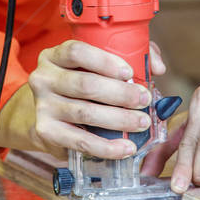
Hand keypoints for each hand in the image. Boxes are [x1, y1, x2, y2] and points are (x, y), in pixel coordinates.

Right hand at [0, 38, 166, 159]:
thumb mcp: (98, 64)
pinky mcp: (46, 131)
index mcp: (55, 55)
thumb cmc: (82, 83)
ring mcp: (42, 106)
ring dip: (118, 120)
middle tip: (145, 100)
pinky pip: (79, 141)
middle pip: (84, 84)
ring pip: (84, 112)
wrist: (49, 113)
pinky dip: (105, 147)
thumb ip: (131, 55)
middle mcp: (43, 78)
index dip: (104, 61)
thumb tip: (157, 67)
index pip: (76, 52)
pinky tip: (125, 148)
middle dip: (120, 94)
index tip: (130, 73)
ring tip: (142, 123)